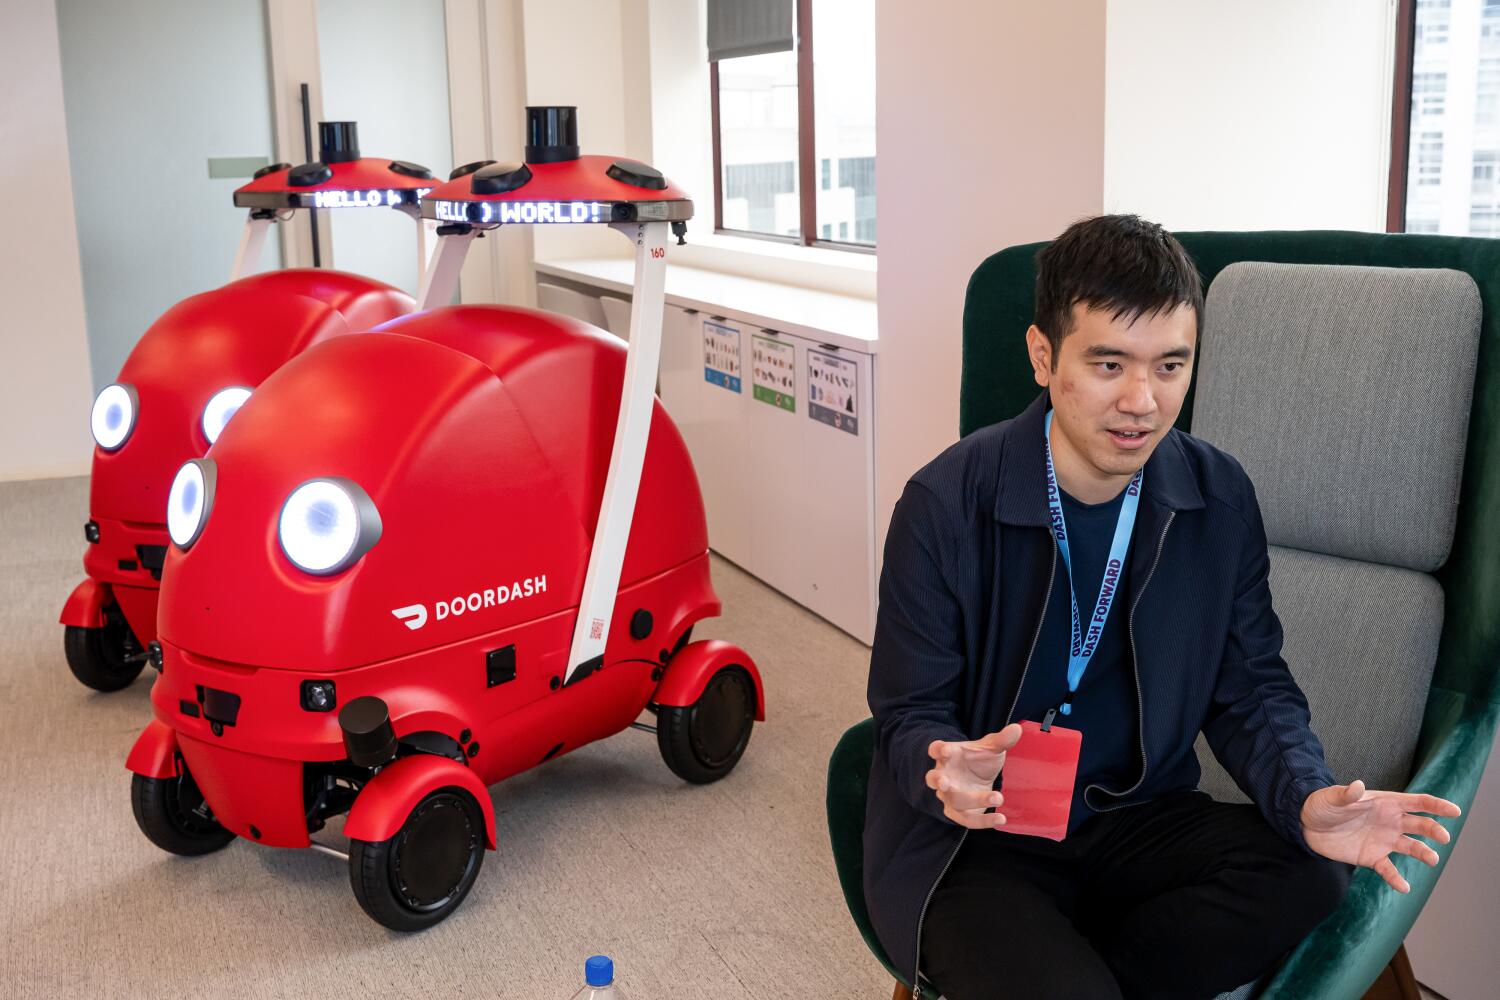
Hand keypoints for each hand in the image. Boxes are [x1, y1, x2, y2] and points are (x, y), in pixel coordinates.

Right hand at [924, 723, 1023, 828]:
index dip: (938, 750)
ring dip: (973, 800)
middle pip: (935, 779)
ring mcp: (949, 795)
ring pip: (953, 800)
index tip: (945, 750)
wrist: (978, 778)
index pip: (936, 750)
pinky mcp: (959, 812)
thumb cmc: (979, 760)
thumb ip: (1002, 740)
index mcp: (947, 755)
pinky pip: (967, 819)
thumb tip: (1017, 728)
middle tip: (945, 783)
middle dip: (938, 781)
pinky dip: (984, 821)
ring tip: (997, 797)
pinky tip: (1001, 819)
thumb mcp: (991, 748)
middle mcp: (944, 775)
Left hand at [1301, 781, 1461, 892]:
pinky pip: (1389, 870)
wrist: (1306, 825)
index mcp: (1386, 803)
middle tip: (1442, 837)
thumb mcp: (1332, 797)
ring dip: (1423, 853)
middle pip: (1420, 825)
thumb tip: (1358, 786)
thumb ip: (1347, 794)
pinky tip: (1404, 887)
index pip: (1417, 803)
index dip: (1437, 806)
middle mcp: (1390, 822)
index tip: (1454, 811)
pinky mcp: (1372, 857)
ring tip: (1432, 859)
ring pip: (1411, 848)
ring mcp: (1384, 840)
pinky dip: (1396, 879)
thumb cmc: (1322, 804)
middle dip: (1434, 830)